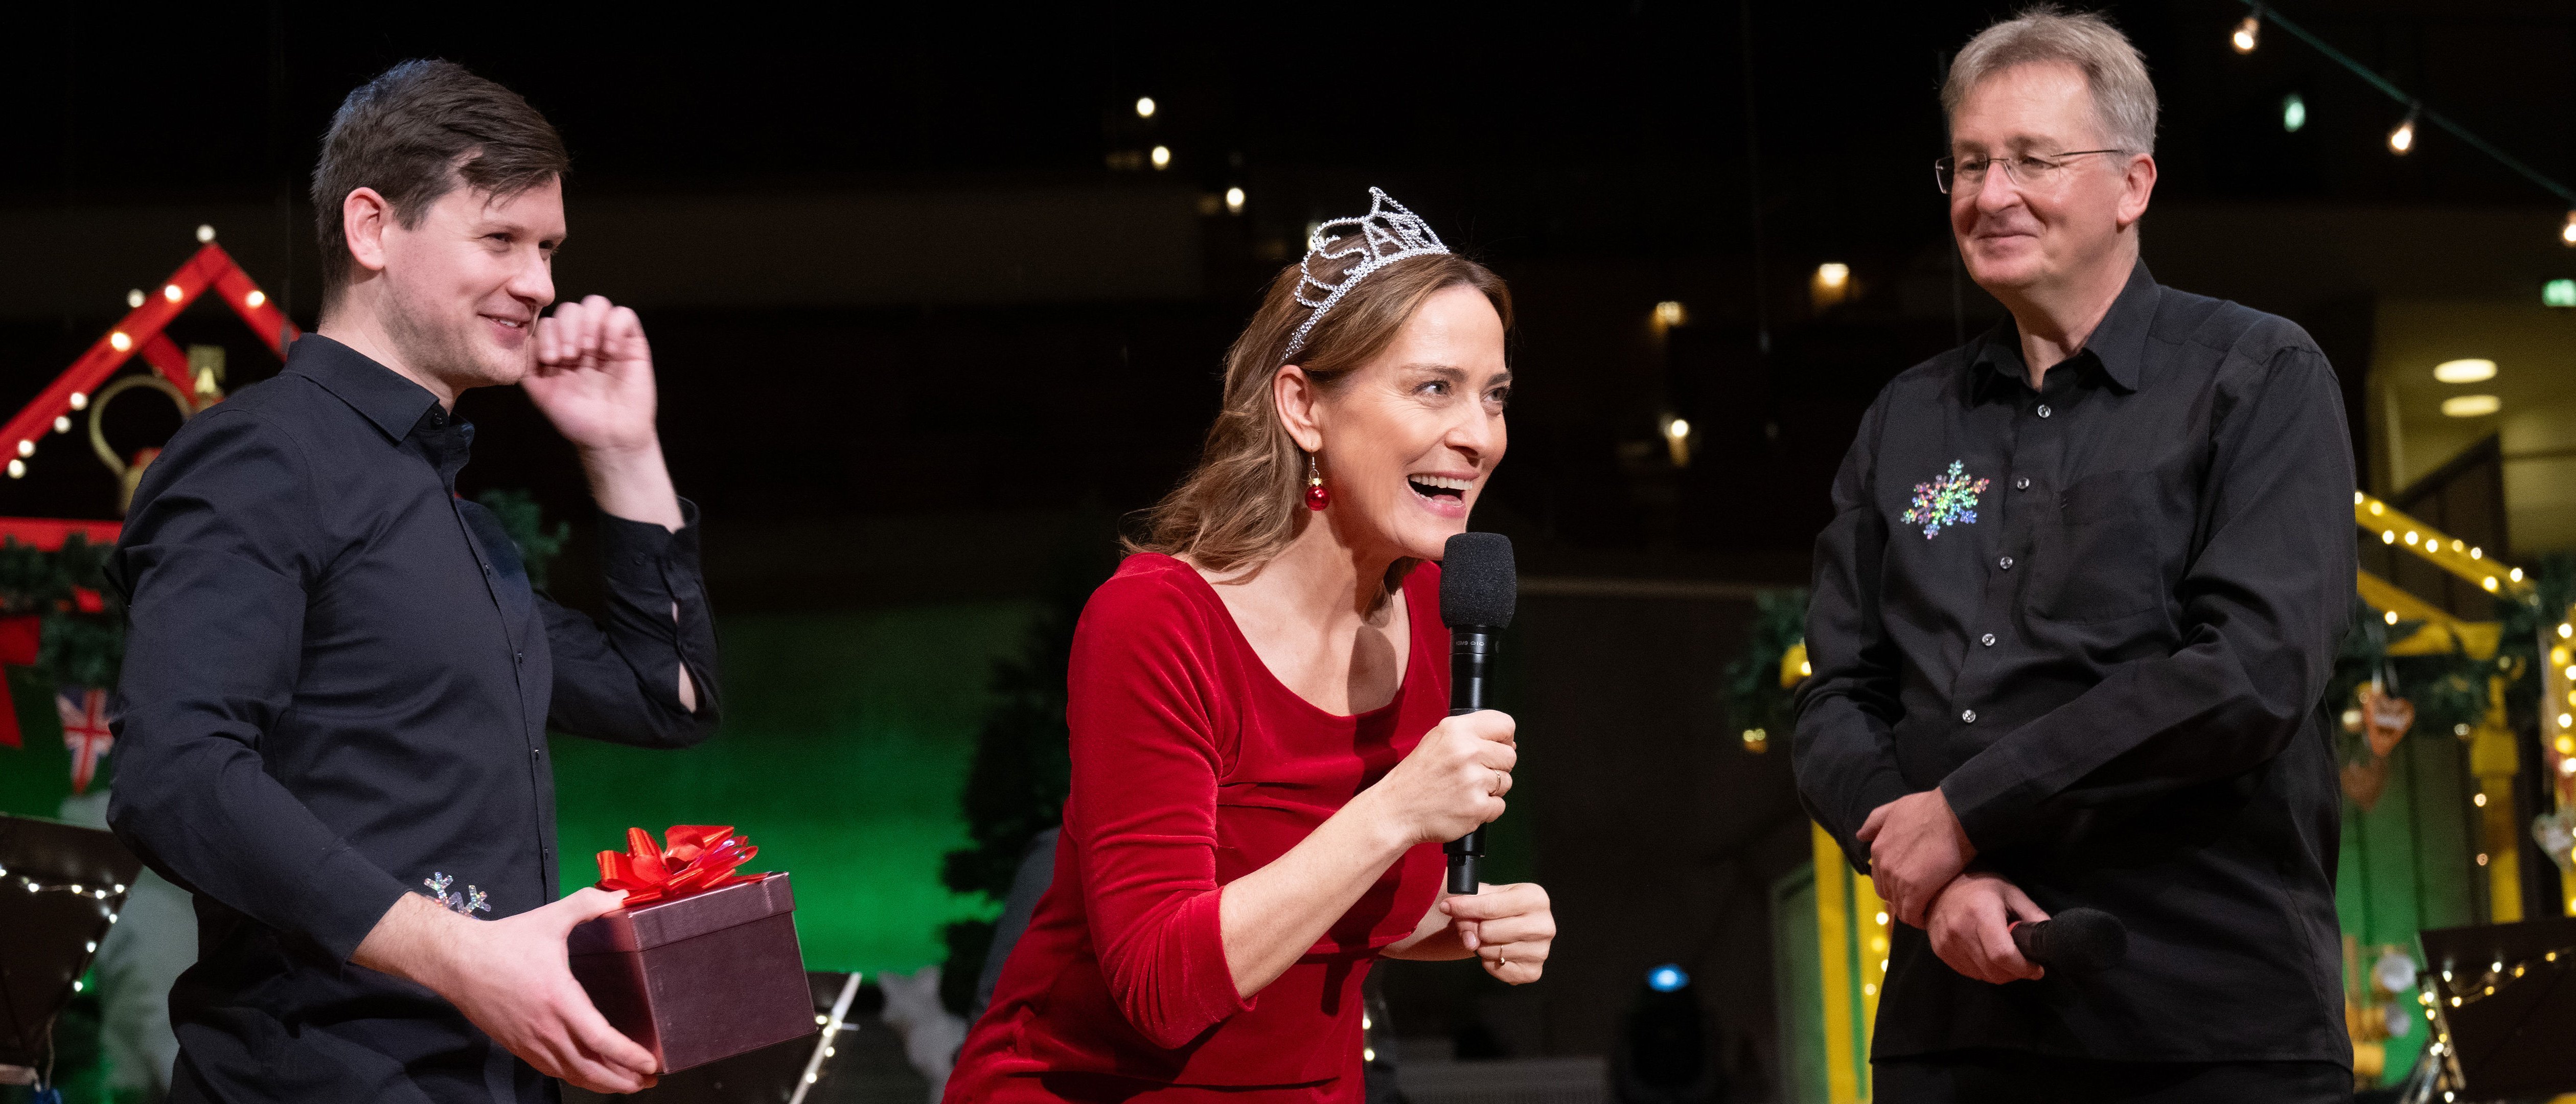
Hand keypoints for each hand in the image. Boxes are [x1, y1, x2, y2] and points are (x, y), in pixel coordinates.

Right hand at [357, 889, 659, 1092]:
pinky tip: (590, 1075)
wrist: (456, 962)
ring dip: (603, 1083)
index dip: (629, 1055)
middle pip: (591, 1068)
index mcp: (559, 1000)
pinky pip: (552, 1070)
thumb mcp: (550, 917)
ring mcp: (530, 1042)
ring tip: (628, 1084)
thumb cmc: (504, 941)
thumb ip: (588, 903)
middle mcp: (546, 1029)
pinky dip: (576, 1077)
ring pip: (572, 1074)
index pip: (601, 1039)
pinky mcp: (517, 1046)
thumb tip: (621, 896)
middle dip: (624, 1080)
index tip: (651, 1063)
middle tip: (649, 1081)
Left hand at [527, 295, 658, 454]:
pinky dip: (614, 328)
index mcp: (560, 349)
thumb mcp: (541, 391)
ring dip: (589, 324)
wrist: (608, 437)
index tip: (552, 361)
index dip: (548, 336)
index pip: (549, 322)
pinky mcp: (632, 343)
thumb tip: (523, 338)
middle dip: (567, 330)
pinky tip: (609, 352)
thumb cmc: (576, 419)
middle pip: (571, 308)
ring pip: (596, 304)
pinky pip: (624, 315)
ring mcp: (608, 340)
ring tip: (590, 351)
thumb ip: (527, 365)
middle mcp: (583, 341)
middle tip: (571, 357)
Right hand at [1366, 710, 1514, 845]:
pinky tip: (1464, 805)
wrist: (1397, 810)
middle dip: (1496, 766)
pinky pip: (1499, 805)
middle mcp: (1466, 752)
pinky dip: (1485, 809)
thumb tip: (1509, 743)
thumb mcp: (1437, 740)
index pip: (1505, 724)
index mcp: (1456, 730)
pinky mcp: (1477, 807)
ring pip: (1507, 782)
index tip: (1497, 747)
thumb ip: (1471, 734)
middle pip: (1510, 756)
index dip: (1504, 738)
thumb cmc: (1417, 777)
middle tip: (1472, 774)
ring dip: (1490, 789)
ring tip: (1464, 790)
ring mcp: (1473, 781)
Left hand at [1439, 882, 1552, 984]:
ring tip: (1487, 937)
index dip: (1464, 907)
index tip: (1446, 906)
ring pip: (1491, 952)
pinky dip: (1489, 962)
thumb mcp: (1482, 895)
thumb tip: (1470, 940)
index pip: (1491, 906)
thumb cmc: (1494, 906)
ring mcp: (1541, 951)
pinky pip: (1497, 970)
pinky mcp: (1533, 972)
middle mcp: (1545, 925)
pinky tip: (1495, 951)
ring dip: (1480, 946)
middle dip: (1474, 929)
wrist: (1505, 924)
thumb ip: (1469, 909)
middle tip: (1474, 925)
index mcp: (1536, 898)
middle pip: (1489, 931)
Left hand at [1856, 789, 1974, 926]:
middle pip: (1888, 894)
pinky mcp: (1915, 891)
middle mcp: (1883, 866)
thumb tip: (1860, 835)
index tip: (1913, 887)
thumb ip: (1876, 821)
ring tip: (1928, 909)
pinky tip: (1930, 916)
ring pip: (1900, 907)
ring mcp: (1897, 879)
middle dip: (1903, 899)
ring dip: (1912, 910)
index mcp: (1878, 849)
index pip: (1880, 879)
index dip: (1896, 885)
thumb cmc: (1931, 808)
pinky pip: (1912, 915)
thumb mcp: (1896, 808)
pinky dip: (1919, 919)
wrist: (1956, 814)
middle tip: (1922, 899)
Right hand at [1925, 871, 2047, 984]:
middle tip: (2022, 964)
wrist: (1938, 883)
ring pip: (1982, 976)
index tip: (2036, 969)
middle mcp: (1960, 930)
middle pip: (1994, 971)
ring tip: (2004, 958)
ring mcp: (1947, 943)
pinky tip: (1986, 955)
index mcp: (1981, 913)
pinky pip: (1968, 973)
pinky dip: (1982, 971)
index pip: (2002, 954)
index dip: (2023, 968)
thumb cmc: (1981, 885)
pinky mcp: (1939, 950)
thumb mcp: (2012, 893)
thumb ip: (2033, 916)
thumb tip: (2052, 937)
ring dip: (1999, 973)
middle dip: (2014, 973)